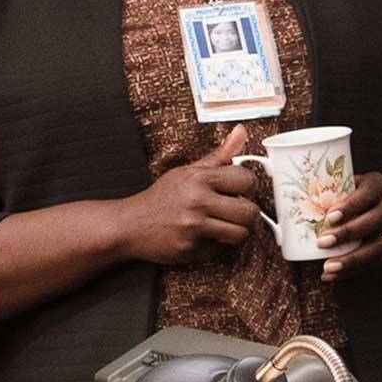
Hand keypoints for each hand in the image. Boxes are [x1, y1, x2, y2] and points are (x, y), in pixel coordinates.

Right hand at [123, 123, 260, 265]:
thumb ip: (219, 155)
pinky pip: (220, 250)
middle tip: (240, 214)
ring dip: (237, 233)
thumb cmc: (162, 197)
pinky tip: (203, 236)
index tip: (243, 191)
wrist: (131, 224)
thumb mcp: (188, 171)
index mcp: (199, 178)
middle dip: (250, 215)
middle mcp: (197, 201)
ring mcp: (193, 227)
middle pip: (249, 212)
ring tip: (226, 226)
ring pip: (240, 234)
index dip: (250, 186)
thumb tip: (241, 131)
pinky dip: (216, 246)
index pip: (246, 180)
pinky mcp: (190, 248)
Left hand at [315, 170, 381, 282]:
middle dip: (346, 234)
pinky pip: (373, 263)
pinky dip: (352, 271)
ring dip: (350, 260)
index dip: (349, 206)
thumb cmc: (371, 194)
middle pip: (371, 222)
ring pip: (375, 248)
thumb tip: (296, 193)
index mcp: (380, 187)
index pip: (366, 195)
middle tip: (321, 242)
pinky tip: (332, 275)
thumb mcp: (360, 183)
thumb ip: (337, 188)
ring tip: (327, 267)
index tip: (329, 216)